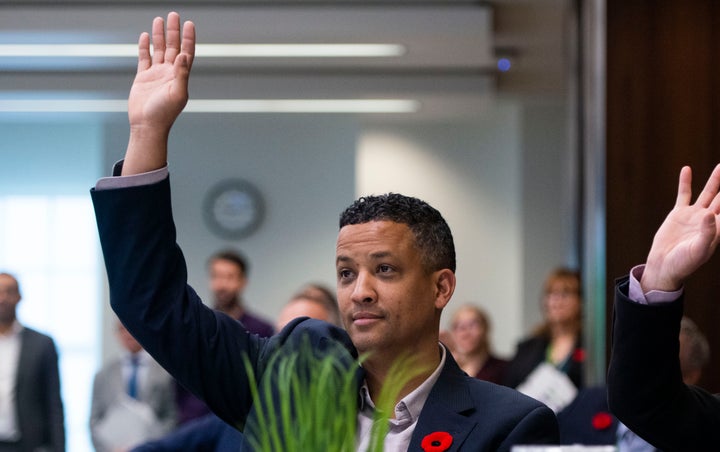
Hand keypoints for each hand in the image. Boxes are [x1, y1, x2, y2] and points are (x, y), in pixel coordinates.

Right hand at [122, 12, 194, 174]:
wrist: (147, 125)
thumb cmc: (164, 113)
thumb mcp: (177, 93)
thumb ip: (182, 74)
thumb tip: (184, 55)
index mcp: (180, 76)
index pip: (186, 52)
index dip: (188, 38)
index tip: (189, 23)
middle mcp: (170, 73)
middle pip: (173, 47)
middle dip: (174, 31)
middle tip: (173, 15)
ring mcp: (156, 74)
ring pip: (159, 50)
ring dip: (160, 35)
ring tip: (159, 20)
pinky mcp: (143, 77)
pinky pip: (144, 58)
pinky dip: (144, 47)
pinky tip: (145, 36)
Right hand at [641, 164, 719, 291]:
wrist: (664, 266)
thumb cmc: (684, 263)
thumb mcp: (698, 250)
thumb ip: (707, 232)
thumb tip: (709, 213)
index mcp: (718, 230)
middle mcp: (709, 220)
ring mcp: (694, 215)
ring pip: (708, 193)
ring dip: (714, 181)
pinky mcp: (679, 214)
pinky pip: (684, 194)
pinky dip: (685, 182)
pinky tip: (687, 170)